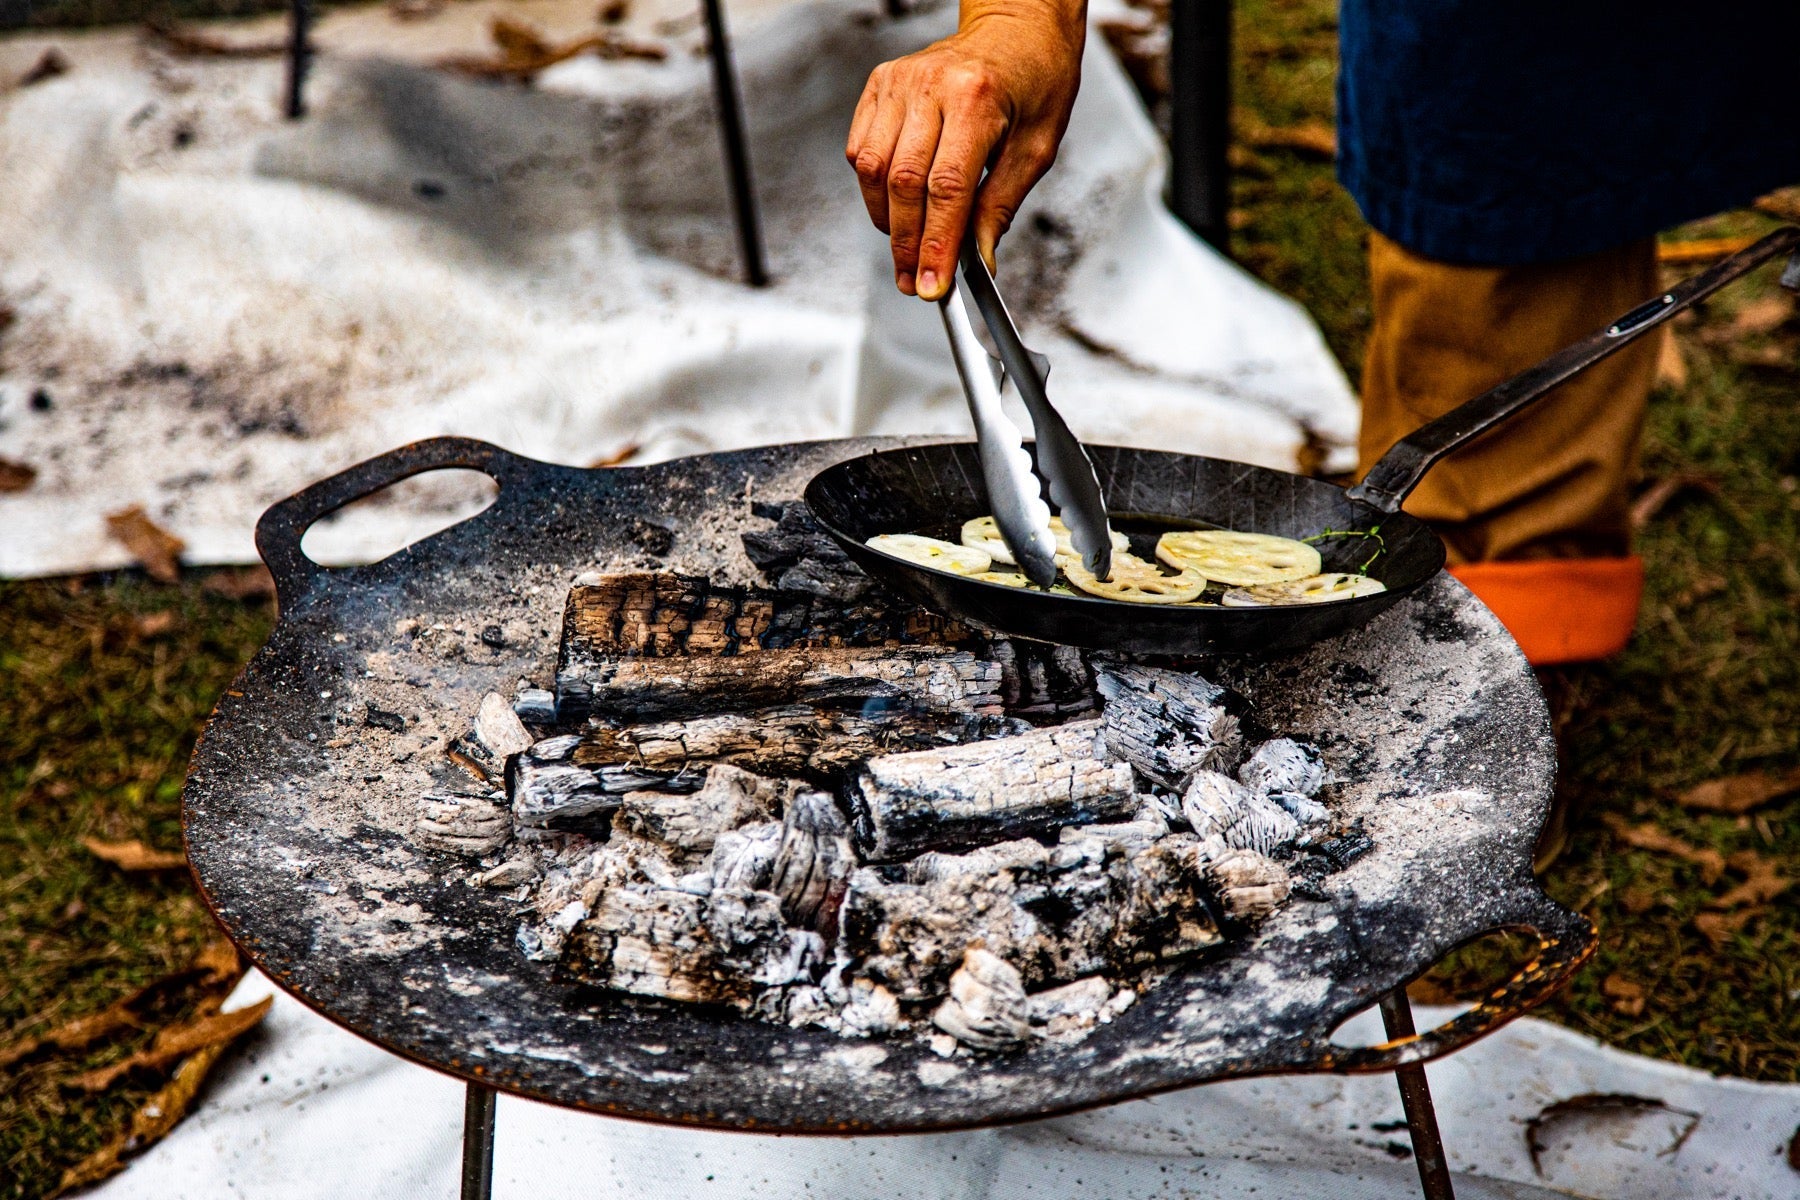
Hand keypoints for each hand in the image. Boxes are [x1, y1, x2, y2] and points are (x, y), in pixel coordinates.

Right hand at [846, 0, 1085, 299]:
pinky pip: (860, 149)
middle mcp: (931, 85)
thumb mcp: (1036, 148)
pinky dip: (873, 187)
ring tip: (908, 247)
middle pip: (903, 183)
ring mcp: (899, 82)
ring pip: (872, 170)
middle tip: (914, 281)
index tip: (933, 285)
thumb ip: (1000, 205)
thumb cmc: (1034, 81)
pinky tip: (896, 203)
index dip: (936, 244)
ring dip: (886, 220)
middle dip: (908, 244)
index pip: (946, 188)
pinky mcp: (880, 83)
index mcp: (977, 100)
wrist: (1016, 27)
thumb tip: (978, 259)